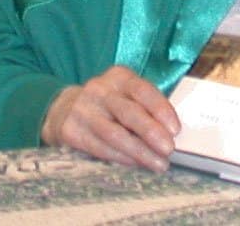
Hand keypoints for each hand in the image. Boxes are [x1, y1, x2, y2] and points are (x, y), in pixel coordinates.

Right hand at [41, 65, 179, 170]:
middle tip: (169, 149)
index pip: (142, 90)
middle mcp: (100, 89)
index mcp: (119, 76)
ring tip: (158, 163)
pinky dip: (121, 158)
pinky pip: (100, 147)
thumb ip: (145, 106)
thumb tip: (170, 130)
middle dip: (151, 132)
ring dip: (139, 151)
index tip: (175, 129)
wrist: (64, 109)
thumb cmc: (108, 103)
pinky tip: (136, 164)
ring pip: (115, 134)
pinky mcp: (71, 130)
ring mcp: (83, 109)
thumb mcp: (124, 94)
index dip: (161, 109)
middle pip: (129, 112)